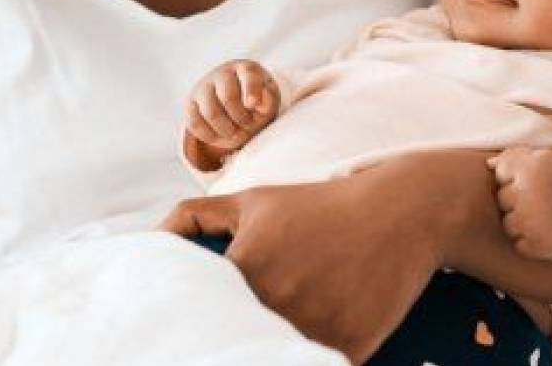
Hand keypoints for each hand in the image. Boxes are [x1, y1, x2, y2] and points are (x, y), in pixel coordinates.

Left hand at [159, 150, 478, 362]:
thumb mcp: (252, 201)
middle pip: (234, 339)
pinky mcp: (349, 346)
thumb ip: (194, 218)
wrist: (399, 213)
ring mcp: (314, 325)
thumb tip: (152, 243)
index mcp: (246, 264)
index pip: (203, 311)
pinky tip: (296, 347)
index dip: (196, 322)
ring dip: (265, 349)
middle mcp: (277, 298)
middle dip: (228, 340)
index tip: (190, 330)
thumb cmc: (318, 206)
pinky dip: (301, 358)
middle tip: (225, 337)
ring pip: (271, 354)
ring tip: (266, 335)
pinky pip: (310, 364)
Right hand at [182, 59, 280, 170]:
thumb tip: (256, 103)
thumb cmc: (257, 103)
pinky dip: (209, 136)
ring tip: (234, 133)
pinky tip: (219, 136)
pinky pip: (195, 123)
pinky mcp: (190, 103)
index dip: (251, 90)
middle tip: (248, 126)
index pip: (248, 76)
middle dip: (241, 118)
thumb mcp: (269, 101)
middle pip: (228, 98)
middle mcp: (222, 73)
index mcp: (246, 68)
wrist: (234, 104)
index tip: (252, 104)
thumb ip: (268, 101)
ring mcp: (203, 87)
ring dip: (226, 130)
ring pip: (210, 113)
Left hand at [488, 147, 551, 259]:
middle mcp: (528, 194)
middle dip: (517, 200)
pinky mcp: (537, 246)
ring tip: (546, 217)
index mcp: (531, 168)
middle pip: (503, 199)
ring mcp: (531, 222)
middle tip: (544, 200)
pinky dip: (531, 242)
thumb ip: (515, 157)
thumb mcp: (547, 159)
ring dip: (522, 223)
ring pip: (509, 224)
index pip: (501, 172)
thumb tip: (489, 165)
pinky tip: (548, 232)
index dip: (516, 177)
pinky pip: (520, 245)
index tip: (536, 181)